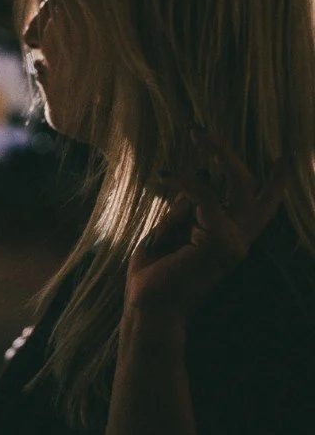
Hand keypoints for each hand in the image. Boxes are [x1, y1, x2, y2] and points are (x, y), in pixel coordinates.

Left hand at [126, 131, 287, 326]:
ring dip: (216, 152)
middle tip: (200, 130)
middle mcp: (238, 239)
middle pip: (252, 187)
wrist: (149, 304)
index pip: (261, 207)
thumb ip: (188, 207)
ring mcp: (233, 242)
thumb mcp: (171, 229)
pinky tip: (164, 175)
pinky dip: (186, 180)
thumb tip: (200, 175)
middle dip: (229, 154)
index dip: (274, 182)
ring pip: (239, 184)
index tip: (284, 157)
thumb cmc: (155, 271)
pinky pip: (207, 194)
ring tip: (194, 132)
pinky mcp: (220, 242)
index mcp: (229, 237)